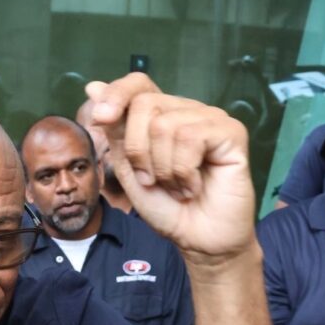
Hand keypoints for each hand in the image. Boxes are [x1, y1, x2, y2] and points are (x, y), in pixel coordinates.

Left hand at [86, 73, 254, 260]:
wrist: (197, 240)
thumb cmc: (168, 207)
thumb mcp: (130, 167)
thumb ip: (115, 129)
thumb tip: (93, 86)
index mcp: (163, 116)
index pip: (138, 84)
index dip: (117, 95)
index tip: (100, 119)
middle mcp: (187, 111)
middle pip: (145, 104)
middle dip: (138, 151)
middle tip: (153, 179)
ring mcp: (211, 119)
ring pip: (165, 125)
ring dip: (163, 168)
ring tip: (177, 186)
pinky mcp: (232, 132)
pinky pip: (191, 137)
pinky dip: (183, 170)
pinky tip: (193, 185)